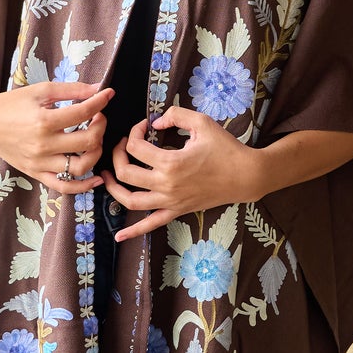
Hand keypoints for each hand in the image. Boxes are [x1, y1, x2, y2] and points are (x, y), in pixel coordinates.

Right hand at [0, 81, 113, 195]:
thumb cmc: (12, 104)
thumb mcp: (40, 90)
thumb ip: (71, 89)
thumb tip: (98, 89)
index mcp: (44, 120)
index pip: (83, 112)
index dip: (100, 102)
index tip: (107, 95)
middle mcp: (43, 145)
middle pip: (87, 142)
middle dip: (101, 126)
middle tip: (98, 117)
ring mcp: (39, 163)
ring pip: (80, 167)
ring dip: (96, 153)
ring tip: (94, 140)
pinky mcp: (36, 173)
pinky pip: (63, 187)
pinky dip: (83, 187)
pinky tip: (96, 178)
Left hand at [98, 104, 257, 242]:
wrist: (246, 176)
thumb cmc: (226, 148)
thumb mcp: (202, 123)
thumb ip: (176, 115)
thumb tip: (155, 122)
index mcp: (170, 162)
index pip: (136, 147)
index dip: (135, 131)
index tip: (144, 125)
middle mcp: (166, 185)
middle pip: (125, 172)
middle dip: (117, 154)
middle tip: (123, 143)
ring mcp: (170, 201)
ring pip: (130, 200)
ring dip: (113, 188)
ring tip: (105, 176)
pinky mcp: (177, 211)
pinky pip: (151, 224)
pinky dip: (133, 231)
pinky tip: (119, 236)